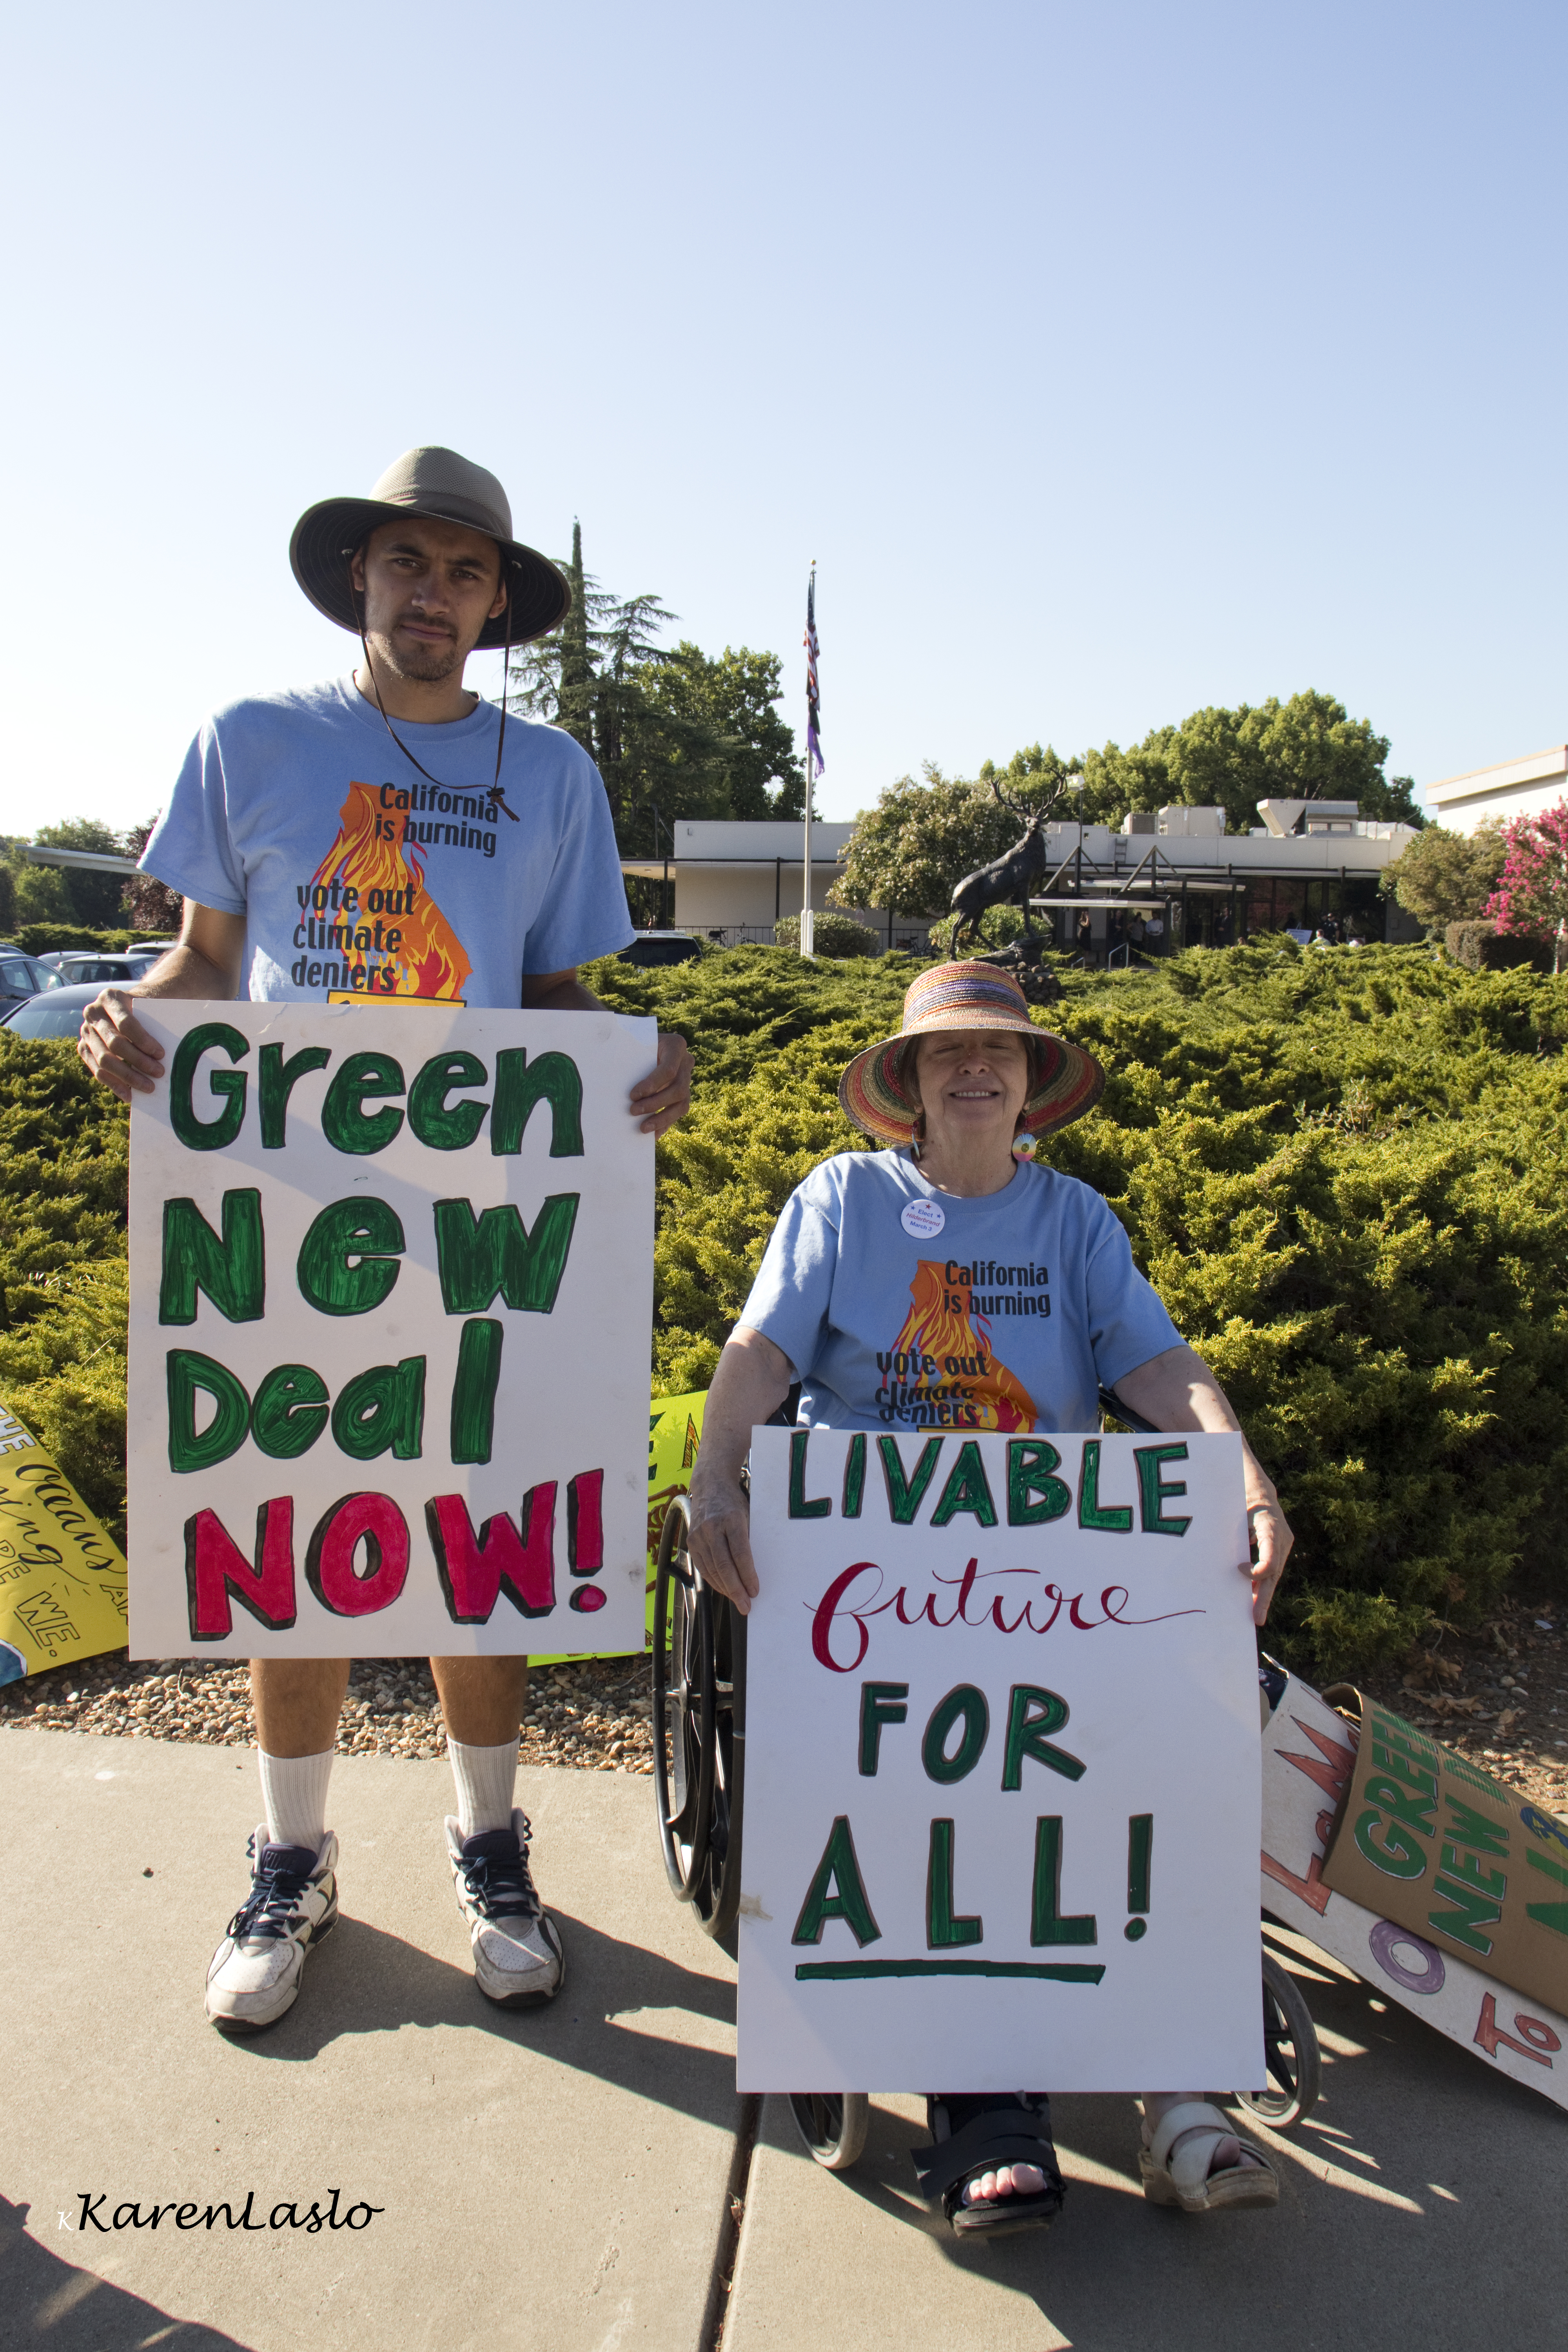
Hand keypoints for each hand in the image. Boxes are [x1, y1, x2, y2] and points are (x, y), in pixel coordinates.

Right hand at [77, 989, 164, 1102]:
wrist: (129, 1006)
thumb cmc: (147, 1008)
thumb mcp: (152, 1006)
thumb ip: (158, 1020)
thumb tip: (168, 1051)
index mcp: (110, 997)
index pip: (126, 1023)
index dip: (143, 1041)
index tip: (161, 1054)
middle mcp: (92, 1013)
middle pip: (114, 1043)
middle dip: (138, 1061)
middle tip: (159, 1073)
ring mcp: (85, 1031)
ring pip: (104, 1060)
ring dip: (128, 1077)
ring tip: (148, 1087)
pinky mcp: (83, 1048)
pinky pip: (97, 1071)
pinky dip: (114, 1085)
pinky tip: (130, 1095)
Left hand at [630, 1028, 691, 1136]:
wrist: (643, 1043)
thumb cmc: (634, 1043)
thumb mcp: (633, 1042)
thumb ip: (629, 1054)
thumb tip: (612, 1075)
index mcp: (676, 1045)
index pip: (668, 1070)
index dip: (652, 1085)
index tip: (632, 1095)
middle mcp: (686, 1062)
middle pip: (678, 1089)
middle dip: (655, 1104)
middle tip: (633, 1111)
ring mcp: (687, 1078)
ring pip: (682, 1104)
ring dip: (662, 1118)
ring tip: (643, 1128)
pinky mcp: (684, 1093)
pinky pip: (679, 1111)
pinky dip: (665, 1123)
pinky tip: (653, 1133)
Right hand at [687, 1476, 759, 1615]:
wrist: (710, 1485)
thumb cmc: (734, 1503)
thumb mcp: (747, 1515)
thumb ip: (748, 1540)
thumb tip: (753, 1572)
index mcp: (731, 1519)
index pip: (740, 1553)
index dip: (748, 1575)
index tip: (755, 1591)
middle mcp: (712, 1527)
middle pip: (724, 1565)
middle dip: (736, 1589)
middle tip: (746, 1606)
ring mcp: (699, 1535)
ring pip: (712, 1569)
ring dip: (725, 1589)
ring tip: (738, 1601)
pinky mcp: (691, 1540)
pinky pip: (702, 1567)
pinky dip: (714, 1580)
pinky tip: (724, 1589)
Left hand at [1243, 1496, 1291, 1626]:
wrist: (1259, 1491)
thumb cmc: (1242, 1498)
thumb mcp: (1236, 1509)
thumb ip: (1235, 1532)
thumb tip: (1229, 1561)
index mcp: (1271, 1526)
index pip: (1270, 1559)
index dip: (1256, 1572)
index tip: (1238, 1569)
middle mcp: (1282, 1538)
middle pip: (1273, 1573)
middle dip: (1263, 1597)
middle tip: (1256, 1618)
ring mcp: (1283, 1544)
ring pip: (1274, 1574)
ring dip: (1262, 1593)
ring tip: (1254, 1614)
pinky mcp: (1279, 1549)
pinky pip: (1271, 1569)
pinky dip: (1261, 1583)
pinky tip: (1251, 1597)